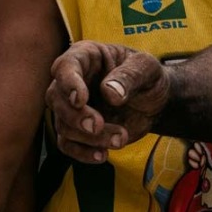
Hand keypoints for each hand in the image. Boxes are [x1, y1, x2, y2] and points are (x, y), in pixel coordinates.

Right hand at [45, 42, 169, 162]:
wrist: (155, 101)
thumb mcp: (147, 68)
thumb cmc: (148, 76)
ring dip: (89, 137)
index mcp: (86, 56)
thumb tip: (109, 93)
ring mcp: (72, 107)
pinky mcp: (78, 130)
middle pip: (56, 99)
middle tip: (98, 126)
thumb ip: (130, 76)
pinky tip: (102, 155)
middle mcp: (72, 81)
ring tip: (121, 139)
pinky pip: (67, 144)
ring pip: (63, 125)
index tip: (81, 100)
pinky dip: (82, 153)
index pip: (66, 66)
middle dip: (76, 116)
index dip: (69, 83)